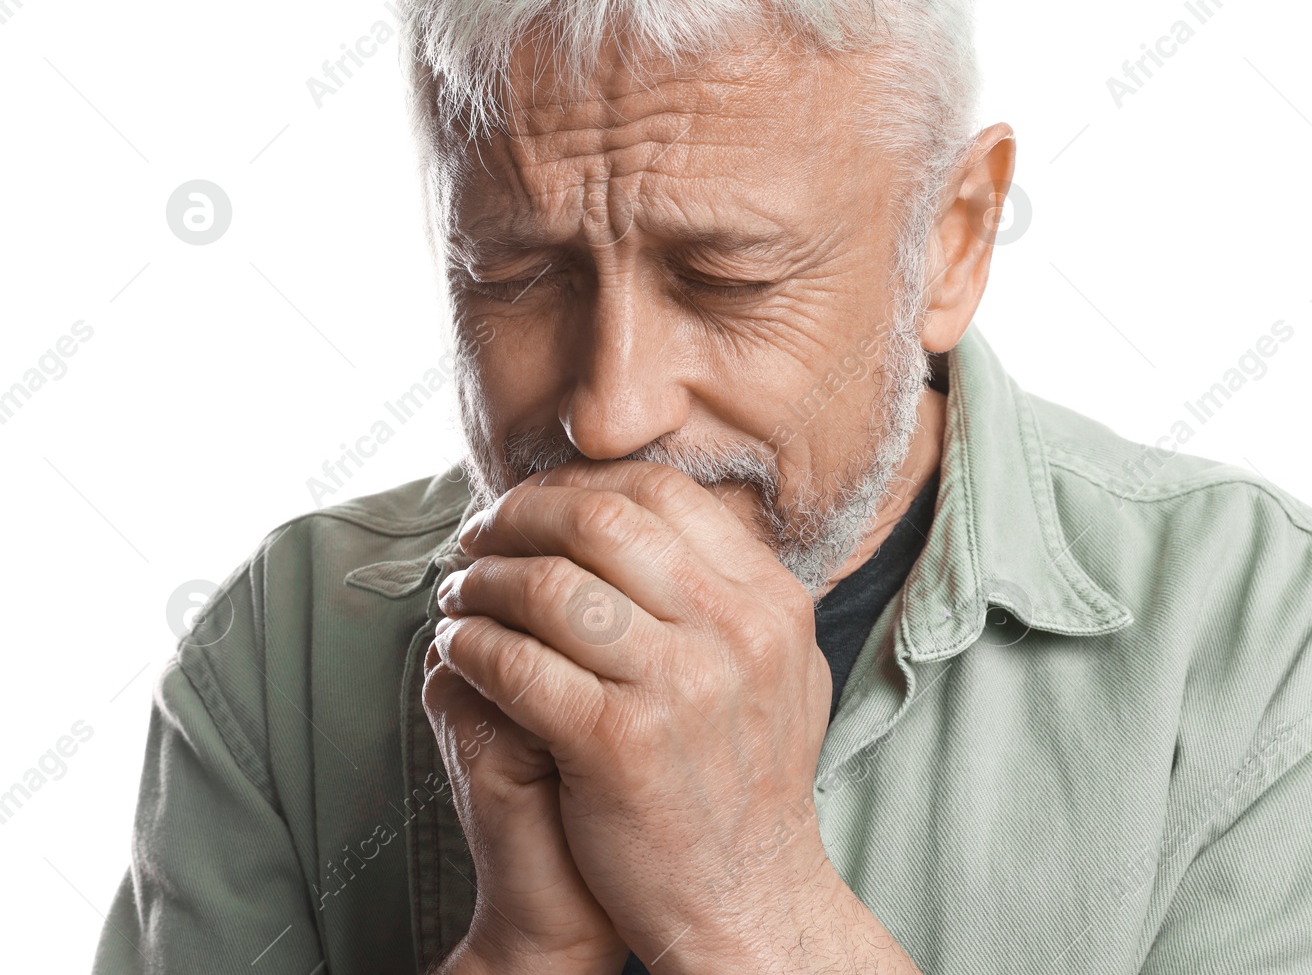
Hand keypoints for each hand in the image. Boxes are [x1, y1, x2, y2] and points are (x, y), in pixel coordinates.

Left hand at [433, 460, 910, 971]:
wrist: (748, 900)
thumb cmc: (750, 784)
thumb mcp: (780, 670)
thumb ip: (733, 593)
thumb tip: (658, 520)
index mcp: (770, 602)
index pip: (662, 491)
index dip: (581, 484)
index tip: (537, 505)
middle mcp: (733, 632)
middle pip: (600, 519)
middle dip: (519, 517)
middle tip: (479, 538)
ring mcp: (678, 687)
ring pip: (548, 585)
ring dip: (483, 581)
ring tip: (459, 595)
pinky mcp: (615, 745)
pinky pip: (516, 662)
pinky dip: (471, 644)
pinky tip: (459, 648)